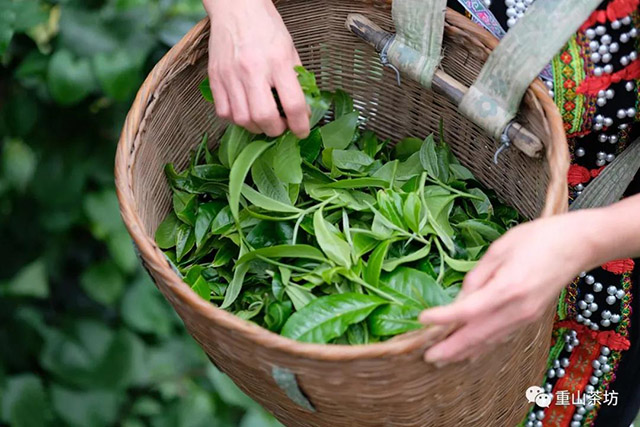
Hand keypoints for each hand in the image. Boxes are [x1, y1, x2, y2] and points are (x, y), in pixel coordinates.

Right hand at [203, 0, 309, 137]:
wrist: (236, 7)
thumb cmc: (265, 27)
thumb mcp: (289, 49)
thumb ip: (296, 80)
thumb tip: (303, 110)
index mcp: (277, 61)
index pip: (293, 104)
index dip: (300, 124)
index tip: (302, 131)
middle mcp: (253, 70)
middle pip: (264, 117)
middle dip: (276, 130)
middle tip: (280, 126)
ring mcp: (230, 75)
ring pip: (242, 119)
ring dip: (256, 127)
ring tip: (263, 120)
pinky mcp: (215, 78)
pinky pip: (223, 112)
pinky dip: (236, 119)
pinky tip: (245, 111)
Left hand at [419, 211, 599, 364]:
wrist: (576, 246)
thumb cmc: (538, 239)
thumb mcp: (499, 249)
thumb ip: (477, 276)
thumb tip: (460, 298)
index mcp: (507, 288)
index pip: (468, 310)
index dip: (443, 318)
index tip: (422, 320)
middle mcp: (517, 310)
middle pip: (477, 335)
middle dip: (450, 349)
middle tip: (427, 356)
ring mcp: (525, 317)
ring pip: (489, 341)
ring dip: (464, 352)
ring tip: (441, 359)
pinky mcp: (530, 319)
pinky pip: (501, 338)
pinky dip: (482, 347)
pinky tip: (469, 351)